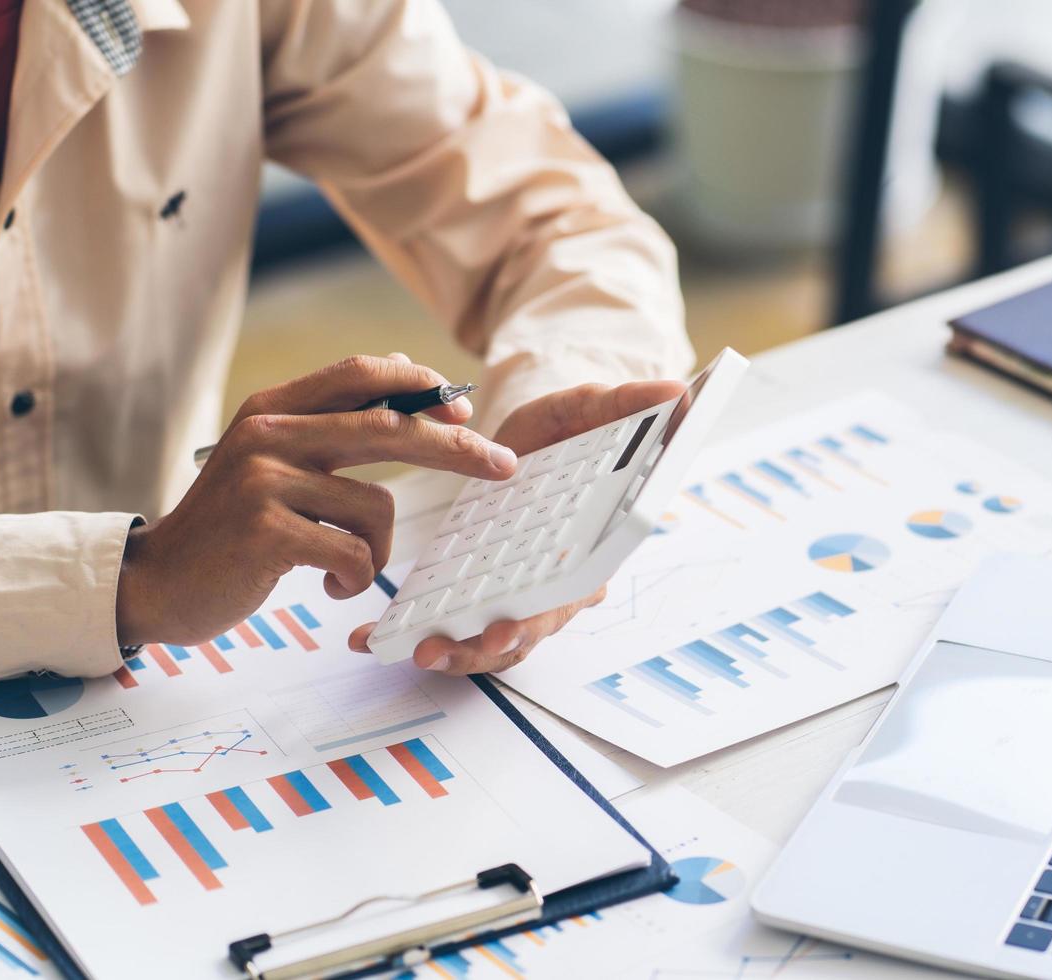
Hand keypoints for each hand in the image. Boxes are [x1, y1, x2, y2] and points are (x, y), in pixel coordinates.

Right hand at [116, 355, 517, 644]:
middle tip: (503, 465)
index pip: (362, 372)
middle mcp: (269, 434)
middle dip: (458, 447)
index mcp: (274, 409)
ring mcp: (265, 480)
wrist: (157, 583)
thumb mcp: (271, 459)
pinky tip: (332, 587)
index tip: (465, 411)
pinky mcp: (266, 532)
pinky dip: (356, 578)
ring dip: (379, 549)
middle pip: (390, 426)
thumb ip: (330, 422)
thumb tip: (405, 373)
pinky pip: (354, 553)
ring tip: (347, 569)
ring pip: (377, 506)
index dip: (421, 384)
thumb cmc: (231, 528)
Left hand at [348, 379, 686, 673]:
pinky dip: (421, 638)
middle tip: (437, 649)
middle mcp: (562, 583)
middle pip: (527, 630)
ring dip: (452, 653)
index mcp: (592, 546)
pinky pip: (461, 629)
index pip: (571, 593)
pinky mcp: (487, 595)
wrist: (532, 438)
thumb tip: (675, 391)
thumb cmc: (567, 428)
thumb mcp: (588, 406)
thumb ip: (623, 403)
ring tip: (408, 650)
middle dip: (481, 647)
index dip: (538, 617)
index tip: (502, 629)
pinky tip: (375, 639)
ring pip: (494, 642)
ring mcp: (524, 594)